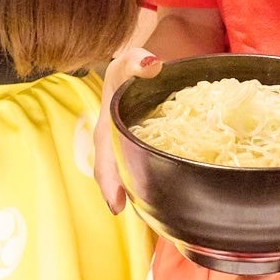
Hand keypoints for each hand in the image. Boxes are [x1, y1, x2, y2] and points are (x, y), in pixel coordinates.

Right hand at [95, 45, 160, 212]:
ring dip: (142, 194)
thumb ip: (136, 60)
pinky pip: (147, 169)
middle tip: (146, 220)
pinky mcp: (144, 151)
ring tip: (160, 217)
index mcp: (107, 126)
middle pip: (116, 174)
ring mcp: (129, 149)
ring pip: (131, 176)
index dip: (109, 181)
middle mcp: (115, 143)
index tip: (116, 205)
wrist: (138, 70)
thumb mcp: (129, 60)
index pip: (104, 156)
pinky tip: (174, 199)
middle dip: (127, 196)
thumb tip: (152, 65)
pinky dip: (157, 184)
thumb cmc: (131, 67)